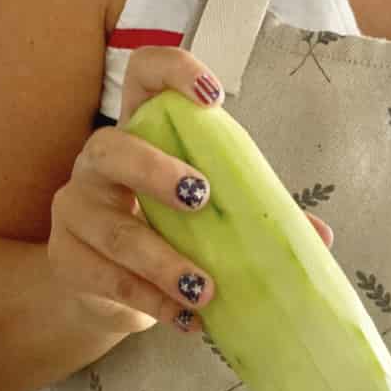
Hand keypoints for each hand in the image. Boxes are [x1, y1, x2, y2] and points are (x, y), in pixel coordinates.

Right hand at [48, 47, 332, 336]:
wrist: (112, 294)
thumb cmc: (171, 236)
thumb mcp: (212, 219)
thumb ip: (257, 217)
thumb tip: (320, 236)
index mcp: (142, 135)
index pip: (143, 77)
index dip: (171, 72)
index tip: (212, 97)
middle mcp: (100, 163)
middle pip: (112, 148)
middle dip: (155, 170)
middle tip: (201, 198)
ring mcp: (77, 210)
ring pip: (115, 230)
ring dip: (164, 262)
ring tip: (204, 290)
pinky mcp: (69, 260)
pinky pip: (108, 279)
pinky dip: (152, 301)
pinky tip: (185, 318)